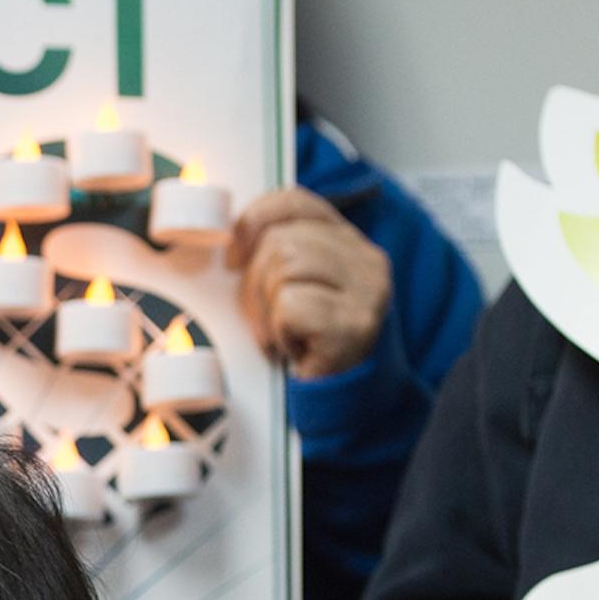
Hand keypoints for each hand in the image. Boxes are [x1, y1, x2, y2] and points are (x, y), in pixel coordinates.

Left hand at [225, 188, 391, 380]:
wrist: (342, 397)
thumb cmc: (308, 341)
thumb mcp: (291, 284)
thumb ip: (275, 253)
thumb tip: (231, 237)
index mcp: (347, 241)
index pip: (294, 202)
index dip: (253, 222)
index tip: (235, 258)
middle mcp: (366, 259)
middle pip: (281, 240)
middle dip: (254, 284)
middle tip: (265, 319)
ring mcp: (367, 291)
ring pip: (285, 266)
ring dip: (266, 309)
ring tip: (282, 333)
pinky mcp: (356, 324)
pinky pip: (291, 306)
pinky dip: (281, 331)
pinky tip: (296, 348)